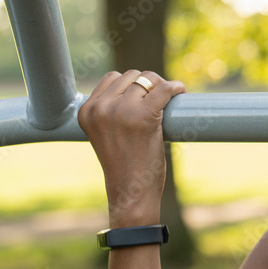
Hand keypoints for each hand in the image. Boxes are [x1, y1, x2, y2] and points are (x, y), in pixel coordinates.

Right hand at [78, 70, 185, 225]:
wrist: (131, 192)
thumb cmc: (124, 167)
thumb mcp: (106, 134)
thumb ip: (111, 112)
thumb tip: (138, 86)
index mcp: (86, 111)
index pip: (111, 78)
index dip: (132, 85)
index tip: (146, 96)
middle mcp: (99, 108)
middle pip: (130, 76)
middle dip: (147, 85)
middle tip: (160, 101)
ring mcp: (120, 110)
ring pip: (146, 79)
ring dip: (160, 86)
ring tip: (168, 100)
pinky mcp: (143, 115)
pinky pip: (163, 89)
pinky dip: (175, 87)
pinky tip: (180, 92)